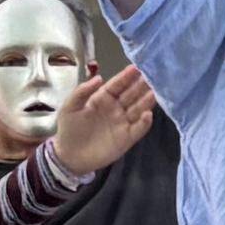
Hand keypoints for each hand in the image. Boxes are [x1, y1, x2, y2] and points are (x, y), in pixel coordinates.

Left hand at [45, 63, 159, 175]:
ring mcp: (123, 123)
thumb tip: (99, 77)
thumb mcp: (69, 107)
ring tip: (156, 91)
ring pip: (138, 109)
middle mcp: (116, 108)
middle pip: (132, 94)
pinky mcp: (127, 138)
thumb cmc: (69, 130)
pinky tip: (148, 115)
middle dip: (142, 85)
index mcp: (102, 99)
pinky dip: (145, 122)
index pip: (117, 85)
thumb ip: (82, 92)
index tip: (136, 68)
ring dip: (147, 101)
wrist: (69, 157)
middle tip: (153, 76)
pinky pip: (139, 129)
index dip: (126, 77)